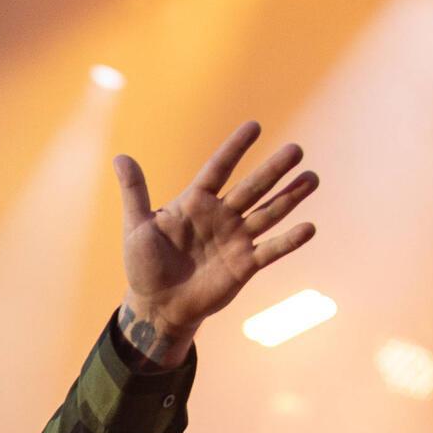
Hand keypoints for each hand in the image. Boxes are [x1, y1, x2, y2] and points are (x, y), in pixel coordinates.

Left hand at [113, 120, 318, 365]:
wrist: (157, 306)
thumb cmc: (144, 266)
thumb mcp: (136, 228)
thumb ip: (134, 192)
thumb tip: (120, 157)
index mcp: (195, 203)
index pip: (218, 169)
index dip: (235, 149)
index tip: (254, 126)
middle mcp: (221, 216)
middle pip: (251, 188)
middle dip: (273, 170)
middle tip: (296, 150)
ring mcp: (235, 239)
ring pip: (267, 213)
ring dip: (290, 197)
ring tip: (312, 178)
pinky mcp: (244, 265)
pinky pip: (270, 250)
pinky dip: (288, 241)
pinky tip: (308, 228)